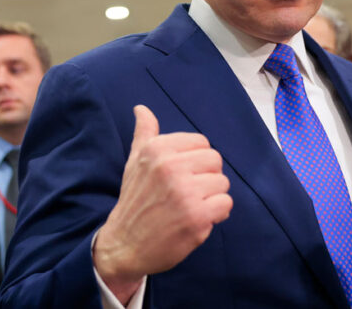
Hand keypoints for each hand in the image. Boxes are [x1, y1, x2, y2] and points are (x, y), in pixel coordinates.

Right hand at [93, 105, 232, 303]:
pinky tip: (198, 219)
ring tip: (192, 206)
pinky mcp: (196, 216)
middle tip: (189, 192)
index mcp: (156, 149)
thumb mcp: (134, 162)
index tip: (182, 175)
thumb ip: (144, 133)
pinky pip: (226, 204)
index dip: (196, 160)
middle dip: (207, 177)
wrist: (125, 243)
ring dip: (212, 197)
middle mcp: (169, 166)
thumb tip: (141, 108)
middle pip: (215, 160)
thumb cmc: (134, 200)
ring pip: (223, 183)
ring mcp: (184, 192)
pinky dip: (217, 214)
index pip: (201, 142)